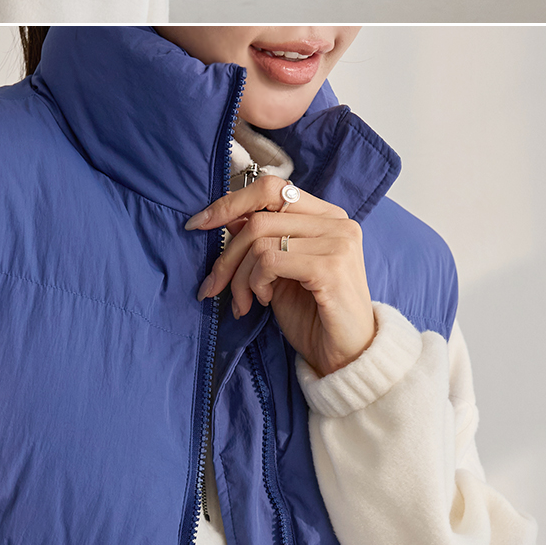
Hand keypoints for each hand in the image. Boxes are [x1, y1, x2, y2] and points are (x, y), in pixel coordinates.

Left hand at [186, 172, 375, 377]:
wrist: (346, 356)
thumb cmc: (314, 315)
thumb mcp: (280, 272)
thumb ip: (263, 241)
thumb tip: (228, 218)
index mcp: (327, 216)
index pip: (272, 188)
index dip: (230, 202)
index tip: (198, 224)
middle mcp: (337, 222)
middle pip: (259, 218)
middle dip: (226, 256)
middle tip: (213, 286)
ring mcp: (337, 242)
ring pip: (259, 241)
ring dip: (240, 277)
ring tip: (245, 302)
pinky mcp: (330, 266)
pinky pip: (270, 261)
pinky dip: (255, 283)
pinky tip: (264, 301)